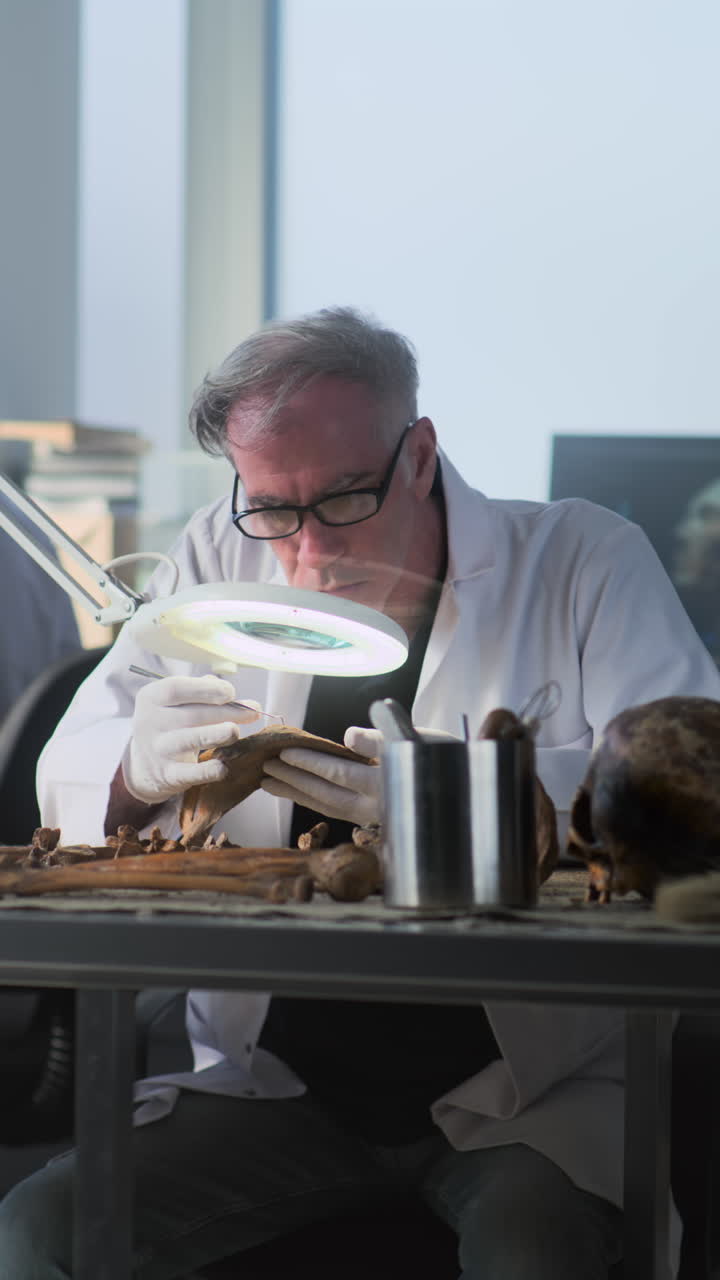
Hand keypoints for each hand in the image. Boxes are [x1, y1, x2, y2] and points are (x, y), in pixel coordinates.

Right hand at [122, 675, 260, 803]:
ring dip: (219, 735)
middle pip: (193, 714)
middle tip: (253, 711)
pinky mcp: (169, 775)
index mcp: (152, 698)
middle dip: (228, 712)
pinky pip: (192, 773)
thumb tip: (227, 690)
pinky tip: (224, 765)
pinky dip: (210, 770)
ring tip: (235, 731)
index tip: (230, 692)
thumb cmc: (168, 724)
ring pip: (193, 740)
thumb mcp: (172, 702)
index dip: (207, 689)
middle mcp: (152, 723)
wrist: (142, 765)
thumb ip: (198, 690)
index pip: (177, 688)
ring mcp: (160, 750)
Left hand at [260, 724, 459, 826]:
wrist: (471, 795)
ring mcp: (375, 819)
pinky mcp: (375, 823)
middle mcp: (377, 807)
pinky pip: (337, 812)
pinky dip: (313, 801)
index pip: (340, 772)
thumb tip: (348, 734)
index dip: (311, 763)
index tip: (285, 753)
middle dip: (294, 781)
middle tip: (265, 768)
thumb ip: (383, 738)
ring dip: (297, 794)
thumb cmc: (447, 758)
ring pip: (328, 807)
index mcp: (387, 783)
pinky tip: (299, 793)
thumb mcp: (421, 739)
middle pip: (326, 794)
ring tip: (269, 783)